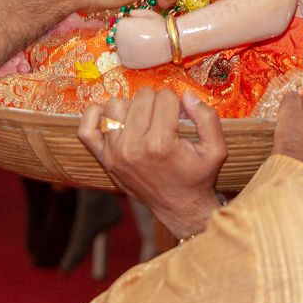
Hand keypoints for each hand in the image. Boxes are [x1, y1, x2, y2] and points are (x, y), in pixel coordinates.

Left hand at [77, 89, 226, 238]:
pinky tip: (114, 118)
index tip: (180, 116)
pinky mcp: (103, 158)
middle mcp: (133, 147)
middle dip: (156, 103)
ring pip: (115, 104)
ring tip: (143, 121)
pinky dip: (95, 116)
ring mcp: (114, 153)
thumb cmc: (197, 177)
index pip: (165, 97)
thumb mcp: (216, 149)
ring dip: (131, 108)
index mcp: (161, 143)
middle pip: (141, 97)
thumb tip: (187, 95)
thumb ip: (207, 117)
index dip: (176, 102)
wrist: (179, 207)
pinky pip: (86, 128)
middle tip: (164, 120)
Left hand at [113, 10, 171, 68]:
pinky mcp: (127, 63)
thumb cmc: (160, 26)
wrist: (171, 42)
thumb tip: (130, 14)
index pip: (118, 25)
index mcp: (121, 26)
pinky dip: (131, 56)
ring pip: (121, 48)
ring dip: (128, 47)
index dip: (129, 26)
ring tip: (142, 44)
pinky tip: (142, 52)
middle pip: (117, 37)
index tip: (139, 27)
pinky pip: (126, 58)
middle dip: (126, 36)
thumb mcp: (148, 14)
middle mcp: (118, 39)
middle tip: (141, 36)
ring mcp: (122, 52)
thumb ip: (135, 13)